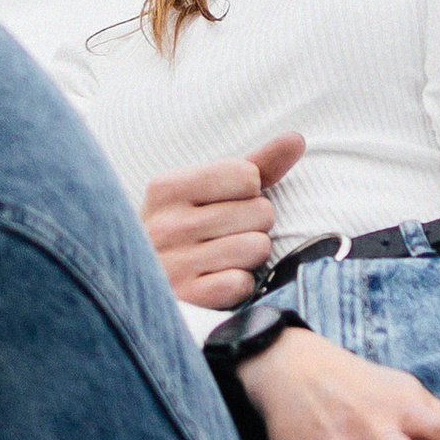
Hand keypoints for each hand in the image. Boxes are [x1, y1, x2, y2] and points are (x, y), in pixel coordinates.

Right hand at [142, 135, 305, 308]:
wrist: (143, 284)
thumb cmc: (187, 230)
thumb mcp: (208, 192)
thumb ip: (256, 164)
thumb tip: (297, 139)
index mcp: (166, 188)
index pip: (247, 175)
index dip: (249, 192)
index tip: (227, 204)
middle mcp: (165, 225)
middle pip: (259, 212)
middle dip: (254, 224)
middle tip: (228, 235)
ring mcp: (172, 266)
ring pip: (257, 247)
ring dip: (251, 255)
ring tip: (225, 257)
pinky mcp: (187, 300)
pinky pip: (242, 283)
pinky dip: (241, 284)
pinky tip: (219, 281)